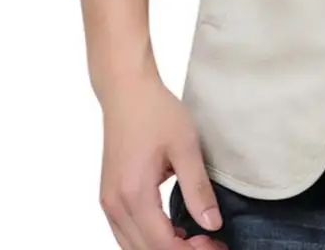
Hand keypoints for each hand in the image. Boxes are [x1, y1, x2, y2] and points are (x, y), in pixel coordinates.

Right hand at [99, 74, 226, 249]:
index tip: (216, 244)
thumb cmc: (155, 112)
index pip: (161, 245)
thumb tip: (212, 224)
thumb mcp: (185, 147)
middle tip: (211, 242)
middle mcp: (115, 205)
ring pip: (132, 246)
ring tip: (196, 237)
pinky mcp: (109, 195)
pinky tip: (173, 229)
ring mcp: (108, 201)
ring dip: (163, 247)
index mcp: (134, 195)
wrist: (126, 91)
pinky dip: (149, 239)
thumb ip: (197, 189)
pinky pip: (126, 232)